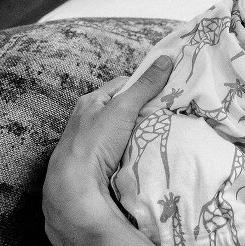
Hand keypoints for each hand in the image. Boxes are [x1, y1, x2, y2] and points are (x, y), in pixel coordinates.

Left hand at [42, 56, 173, 245]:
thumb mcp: (122, 108)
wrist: (76, 186)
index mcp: (91, 101)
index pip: (123, 84)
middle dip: (145, 109)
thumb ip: (145, 85)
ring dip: (141, 130)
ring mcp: (95, 141)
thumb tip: (166, 59)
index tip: (164, 90)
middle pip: (126, 107)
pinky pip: (124, 147)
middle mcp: (90, 119)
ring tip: (161, 130)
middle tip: (168, 111)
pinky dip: (136, 146)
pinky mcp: (101, 161)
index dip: (144, 85)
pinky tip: (147, 149)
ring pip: (126, 128)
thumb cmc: (94, 142)